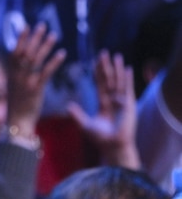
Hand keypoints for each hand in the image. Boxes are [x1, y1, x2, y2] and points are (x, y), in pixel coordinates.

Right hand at [6, 23, 65, 137]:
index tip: (27, 26)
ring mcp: (26, 81)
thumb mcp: (14, 86)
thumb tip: (22, 63)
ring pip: (35, 59)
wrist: (17, 122)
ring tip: (54, 35)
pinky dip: (54, 62)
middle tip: (42, 25)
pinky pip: (46, 72)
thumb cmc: (17, 105)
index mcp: (11, 73)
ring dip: (45, 46)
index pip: (15, 51)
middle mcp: (17, 75)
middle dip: (34, 37)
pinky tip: (62, 53)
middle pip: (26, 51)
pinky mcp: (36, 89)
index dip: (21, 38)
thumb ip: (18, 74)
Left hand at [67, 50, 139, 167]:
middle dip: (107, 66)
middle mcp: (113, 100)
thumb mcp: (86, 124)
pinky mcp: (130, 104)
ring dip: (117, 68)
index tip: (95, 61)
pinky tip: (127, 68)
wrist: (113, 147)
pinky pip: (128, 88)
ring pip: (119, 81)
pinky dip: (128, 78)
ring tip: (116, 55)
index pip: (100, 84)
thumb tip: (67, 106)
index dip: (98, 73)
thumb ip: (77, 114)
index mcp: (103, 103)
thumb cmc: (101, 139)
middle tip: (103, 52)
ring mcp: (122, 101)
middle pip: (109, 79)